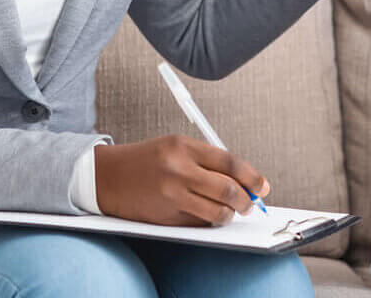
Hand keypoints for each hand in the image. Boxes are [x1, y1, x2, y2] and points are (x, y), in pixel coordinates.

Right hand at [95, 135, 269, 225]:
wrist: (107, 177)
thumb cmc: (148, 159)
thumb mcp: (178, 147)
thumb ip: (209, 161)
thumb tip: (242, 179)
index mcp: (185, 147)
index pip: (230, 162)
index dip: (251, 176)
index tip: (263, 186)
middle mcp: (179, 170)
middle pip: (227, 188)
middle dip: (246, 199)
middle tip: (251, 204)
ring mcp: (171, 195)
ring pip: (216, 211)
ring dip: (229, 214)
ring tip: (231, 211)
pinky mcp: (165, 217)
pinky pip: (198, 223)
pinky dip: (210, 221)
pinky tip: (210, 215)